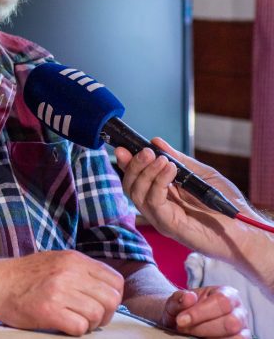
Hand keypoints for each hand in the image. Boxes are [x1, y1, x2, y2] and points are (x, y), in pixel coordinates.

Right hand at [0, 250, 123, 335]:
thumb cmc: (22, 276)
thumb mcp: (53, 261)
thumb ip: (78, 270)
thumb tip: (103, 287)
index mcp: (73, 259)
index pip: (115, 280)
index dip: (112, 296)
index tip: (100, 304)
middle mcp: (69, 272)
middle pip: (111, 298)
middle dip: (105, 313)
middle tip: (91, 318)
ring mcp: (59, 291)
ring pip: (97, 314)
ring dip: (89, 323)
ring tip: (74, 321)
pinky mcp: (49, 310)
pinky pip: (79, 327)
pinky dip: (75, 331)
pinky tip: (63, 325)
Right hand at [114, 138, 248, 259]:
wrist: (245, 227)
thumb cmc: (226, 204)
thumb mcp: (201, 174)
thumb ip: (179, 160)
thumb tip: (157, 142)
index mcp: (162, 194)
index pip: (136, 178)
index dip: (127, 163)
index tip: (124, 147)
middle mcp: (157, 207)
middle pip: (131, 186)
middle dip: (134, 166)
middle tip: (146, 151)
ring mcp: (160, 218)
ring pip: (137, 194)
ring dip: (146, 173)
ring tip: (162, 160)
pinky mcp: (168, 226)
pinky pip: (154, 203)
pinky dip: (158, 184)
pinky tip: (170, 171)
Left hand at [161, 287, 249, 337]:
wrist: (180, 321)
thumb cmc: (181, 309)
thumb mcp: (176, 302)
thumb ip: (180, 299)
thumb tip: (189, 297)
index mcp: (227, 293)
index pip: (221, 301)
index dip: (200, 313)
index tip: (181, 320)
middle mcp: (239, 310)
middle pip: (231, 323)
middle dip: (203, 328)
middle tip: (183, 328)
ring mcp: (242, 328)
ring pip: (236, 337)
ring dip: (209, 338)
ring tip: (192, 334)